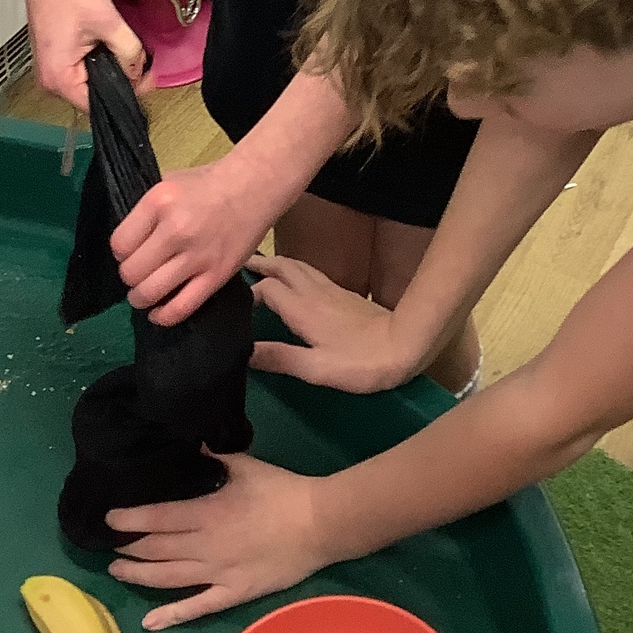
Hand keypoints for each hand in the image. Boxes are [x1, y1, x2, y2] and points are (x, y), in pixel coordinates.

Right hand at [23, 0, 148, 108]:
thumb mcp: (108, 23)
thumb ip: (129, 52)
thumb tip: (139, 71)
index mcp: (59, 79)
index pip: (97, 104)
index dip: (125, 93)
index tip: (145, 79)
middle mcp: (49, 81)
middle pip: (92, 95)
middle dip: (118, 80)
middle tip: (140, 63)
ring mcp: (48, 70)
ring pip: (87, 81)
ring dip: (107, 69)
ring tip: (124, 51)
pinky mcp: (52, 58)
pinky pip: (78, 70)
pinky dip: (95, 61)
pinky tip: (106, 46)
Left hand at [107, 452, 326, 628]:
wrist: (318, 524)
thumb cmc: (281, 491)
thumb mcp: (245, 465)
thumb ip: (213, 458)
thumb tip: (190, 447)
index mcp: (207, 512)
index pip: (158, 517)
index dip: (130, 519)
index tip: (109, 519)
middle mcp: (206, 545)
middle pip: (158, 549)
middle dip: (129, 547)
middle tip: (108, 544)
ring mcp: (218, 573)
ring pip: (169, 578)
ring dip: (139, 576)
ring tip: (118, 570)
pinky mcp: (233, 593)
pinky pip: (198, 607)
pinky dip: (172, 615)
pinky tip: (150, 621)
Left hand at [111, 158, 270, 323]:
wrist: (253, 187)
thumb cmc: (207, 184)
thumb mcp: (168, 184)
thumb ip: (146, 214)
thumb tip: (126, 245)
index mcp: (159, 203)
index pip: (119, 244)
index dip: (121, 252)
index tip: (130, 252)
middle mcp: (175, 230)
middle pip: (131, 272)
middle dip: (130, 276)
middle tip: (139, 271)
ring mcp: (197, 256)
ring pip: (149, 293)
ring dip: (140, 298)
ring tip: (144, 293)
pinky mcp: (216, 276)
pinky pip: (181, 308)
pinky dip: (163, 316)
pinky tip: (158, 312)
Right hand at [247, 254, 417, 392]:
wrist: (405, 344)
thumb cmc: (360, 362)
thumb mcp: (316, 369)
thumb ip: (280, 358)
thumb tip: (243, 351)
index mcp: (302, 308)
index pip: (266, 288)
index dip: (246, 292)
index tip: (228, 302)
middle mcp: (313, 291)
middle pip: (281, 267)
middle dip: (258, 264)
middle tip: (236, 264)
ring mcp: (330, 289)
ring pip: (297, 265)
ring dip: (276, 263)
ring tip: (258, 265)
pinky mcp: (343, 293)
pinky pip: (310, 272)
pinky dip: (293, 269)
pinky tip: (294, 280)